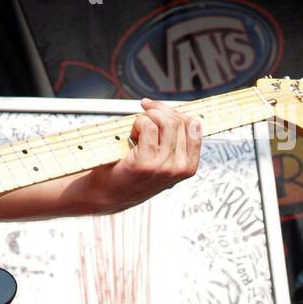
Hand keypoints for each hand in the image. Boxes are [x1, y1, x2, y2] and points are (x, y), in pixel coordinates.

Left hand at [87, 97, 201, 214]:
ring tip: (137, 128)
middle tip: (143, 114)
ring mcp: (164, 166)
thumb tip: (174, 112)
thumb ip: (173, 143)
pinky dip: (138, 123)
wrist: (108, 194)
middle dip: (158, 110)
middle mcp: (179, 167)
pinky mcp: (145, 162)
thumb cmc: (132, 175)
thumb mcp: (162, 162)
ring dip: (148, 116)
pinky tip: (131, 135)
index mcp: (188, 166)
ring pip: (165, 121)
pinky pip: (148, 127)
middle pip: (179, 121)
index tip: (160, 109)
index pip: (194, 127)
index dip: (176, 111)